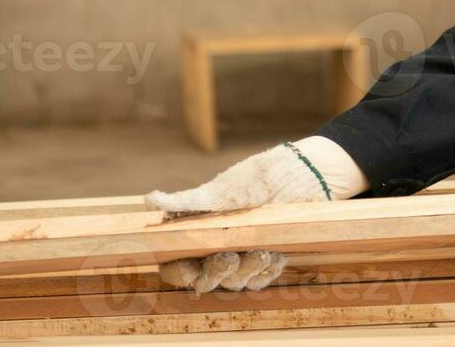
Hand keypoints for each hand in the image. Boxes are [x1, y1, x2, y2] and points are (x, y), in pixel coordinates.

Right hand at [146, 141, 331, 292]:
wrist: (305, 173)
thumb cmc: (259, 177)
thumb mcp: (224, 189)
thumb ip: (187, 202)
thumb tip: (149, 200)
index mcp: (199, 232)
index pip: (176, 265)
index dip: (178, 272)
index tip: (188, 268)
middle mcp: (218, 248)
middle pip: (207, 279)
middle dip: (216, 272)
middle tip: (229, 257)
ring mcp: (244, 256)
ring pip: (237, 282)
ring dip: (247, 271)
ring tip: (261, 252)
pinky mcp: (268, 260)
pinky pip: (263, 280)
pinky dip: (267, 271)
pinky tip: (276, 256)